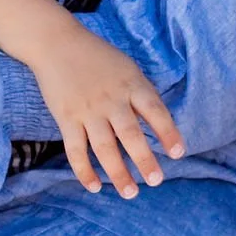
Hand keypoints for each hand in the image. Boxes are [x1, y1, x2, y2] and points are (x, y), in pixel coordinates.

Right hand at [27, 19, 183, 197]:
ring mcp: (88, 111)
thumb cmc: (97, 57)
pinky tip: (95, 187)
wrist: (57, 43)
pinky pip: (76, 150)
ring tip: (130, 193)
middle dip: (144, 160)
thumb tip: (160, 124)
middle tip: (156, 181)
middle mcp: (112, 100)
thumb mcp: (128, 68)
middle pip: (130, 135)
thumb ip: (142, 94)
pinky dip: (84, 171)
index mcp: (132, 84)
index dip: (168, 133)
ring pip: (104, 148)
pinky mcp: (66, 118)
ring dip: (118, 173)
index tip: (178, 153)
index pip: (155, 111)